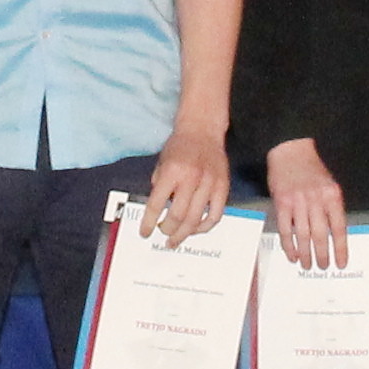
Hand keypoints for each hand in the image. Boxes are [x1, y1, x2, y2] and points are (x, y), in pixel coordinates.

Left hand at [145, 120, 230, 246]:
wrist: (203, 129)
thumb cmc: (181, 144)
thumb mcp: (161, 163)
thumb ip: (159, 186)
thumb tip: (158, 210)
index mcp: (172, 172)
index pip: (156, 205)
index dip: (149, 223)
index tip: (145, 232)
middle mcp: (191, 178)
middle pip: (177, 216)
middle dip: (167, 231)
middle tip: (163, 235)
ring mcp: (209, 184)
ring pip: (196, 219)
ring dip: (184, 234)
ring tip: (177, 239)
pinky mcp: (222, 187)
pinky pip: (215, 215)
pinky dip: (205, 227)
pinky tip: (197, 229)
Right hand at [263, 137, 348, 271]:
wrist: (291, 151)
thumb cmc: (312, 170)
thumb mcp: (330, 185)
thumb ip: (332, 208)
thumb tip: (334, 236)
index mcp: (332, 196)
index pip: (339, 228)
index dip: (340, 248)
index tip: (341, 263)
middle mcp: (316, 200)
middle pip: (320, 235)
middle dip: (322, 255)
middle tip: (323, 267)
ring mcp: (297, 202)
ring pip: (303, 235)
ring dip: (306, 254)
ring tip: (308, 265)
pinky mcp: (281, 203)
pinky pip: (286, 230)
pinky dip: (289, 245)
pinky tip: (292, 255)